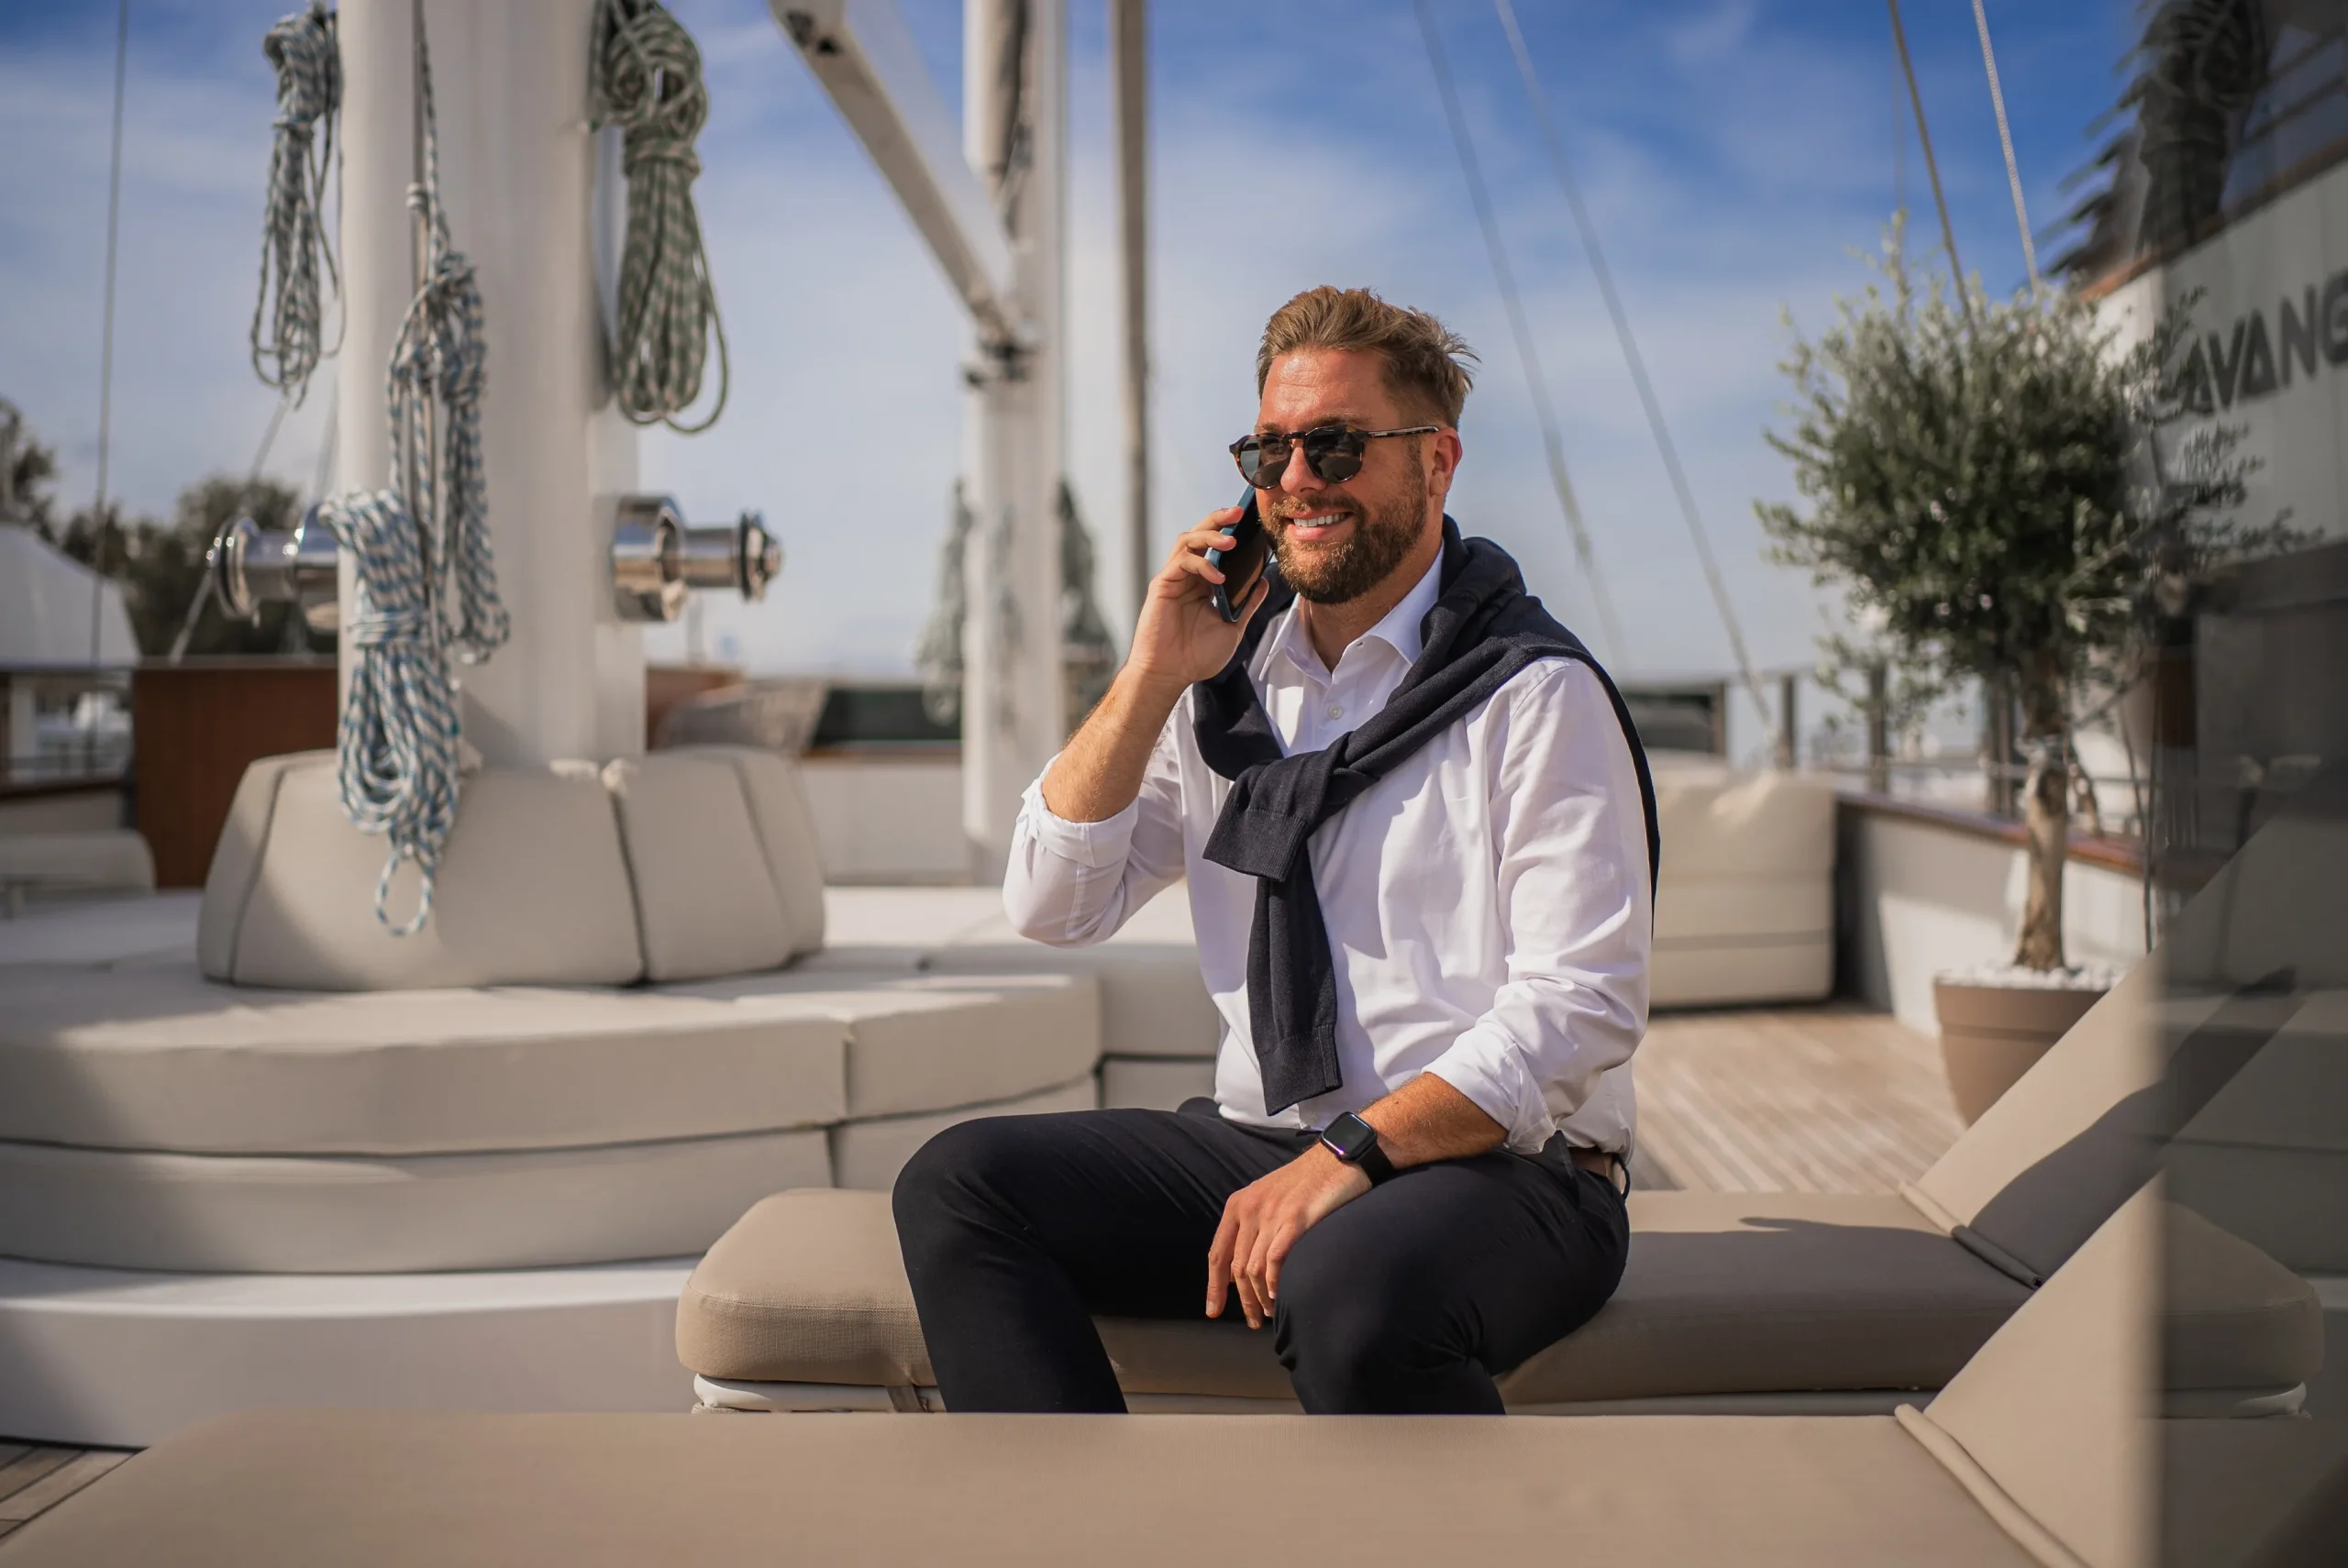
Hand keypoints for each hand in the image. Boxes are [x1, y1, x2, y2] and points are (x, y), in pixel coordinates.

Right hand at [1124, 508, 1271, 697]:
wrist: (1170, 674)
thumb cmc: (1196, 656)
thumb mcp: (1233, 628)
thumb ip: (1248, 604)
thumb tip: (1264, 580)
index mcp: (1203, 583)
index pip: (1216, 548)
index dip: (1230, 532)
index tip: (1251, 523)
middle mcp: (1188, 576)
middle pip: (1200, 535)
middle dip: (1218, 520)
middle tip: (1238, 512)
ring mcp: (1174, 578)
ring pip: (1188, 541)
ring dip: (1210, 535)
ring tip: (1231, 541)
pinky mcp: (1162, 584)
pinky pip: (1182, 562)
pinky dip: (1201, 564)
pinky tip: (1218, 577)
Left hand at [1206, 1146, 1370, 1329]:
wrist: (1338, 1158)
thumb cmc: (1306, 1182)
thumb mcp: (1268, 1198)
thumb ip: (1252, 1228)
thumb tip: (1241, 1270)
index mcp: (1238, 1204)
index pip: (1217, 1254)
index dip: (1214, 1286)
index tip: (1214, 1311)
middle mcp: (1250, 1209)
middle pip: (1236, 1267)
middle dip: (1242, 1300)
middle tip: (1253, 1321)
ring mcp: (1272, 1213)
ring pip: (1253, 1268)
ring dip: (1259, 1297)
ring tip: (1270, 1313)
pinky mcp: (1296, 1219)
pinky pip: (1275, 1259)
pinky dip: (1274, 1282)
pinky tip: (1278, 1296)